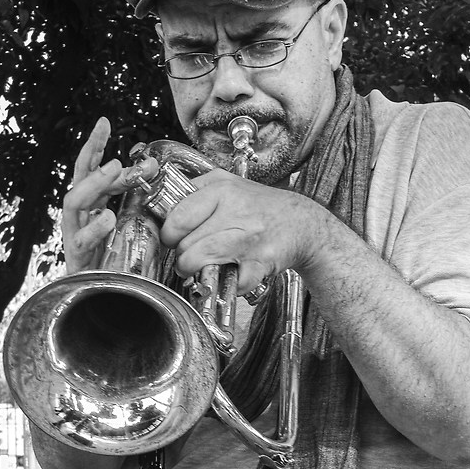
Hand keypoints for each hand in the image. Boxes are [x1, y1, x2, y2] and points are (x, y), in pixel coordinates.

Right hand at [60, 117, 158, 274]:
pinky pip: (81, 239)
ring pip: (74, 202)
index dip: (94, 145)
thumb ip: (130, 191)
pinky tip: (107, 218)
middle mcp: (78, 214)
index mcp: (90, 202)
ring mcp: (74, 234)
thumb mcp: (122, 216)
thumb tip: (150, 165)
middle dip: (90, 159)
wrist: (93, 295)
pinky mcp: (76, 257)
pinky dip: (94, 228)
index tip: (104, 122)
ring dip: (93, 184)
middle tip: (114, 149)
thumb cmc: (106, 255)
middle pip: (78, 179)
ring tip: (113, 171)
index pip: (88, 167)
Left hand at [158, 169, 319, 299]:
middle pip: (186, 244)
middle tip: (185, 257)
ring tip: (196, 268)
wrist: (304, 224)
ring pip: (200, 261)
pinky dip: (226, 285)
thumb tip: (165, 203)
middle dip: (180, 256)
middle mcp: (235, 213)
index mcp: (223, 191)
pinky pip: (231, 283)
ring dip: (193, 271)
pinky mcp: (260, 262)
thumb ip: (197, 188)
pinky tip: (229, 274)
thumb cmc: (262, 206)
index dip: (169, 234)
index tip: (172, 238)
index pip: (178, 217)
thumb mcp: (230, 183)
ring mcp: (248, 239)